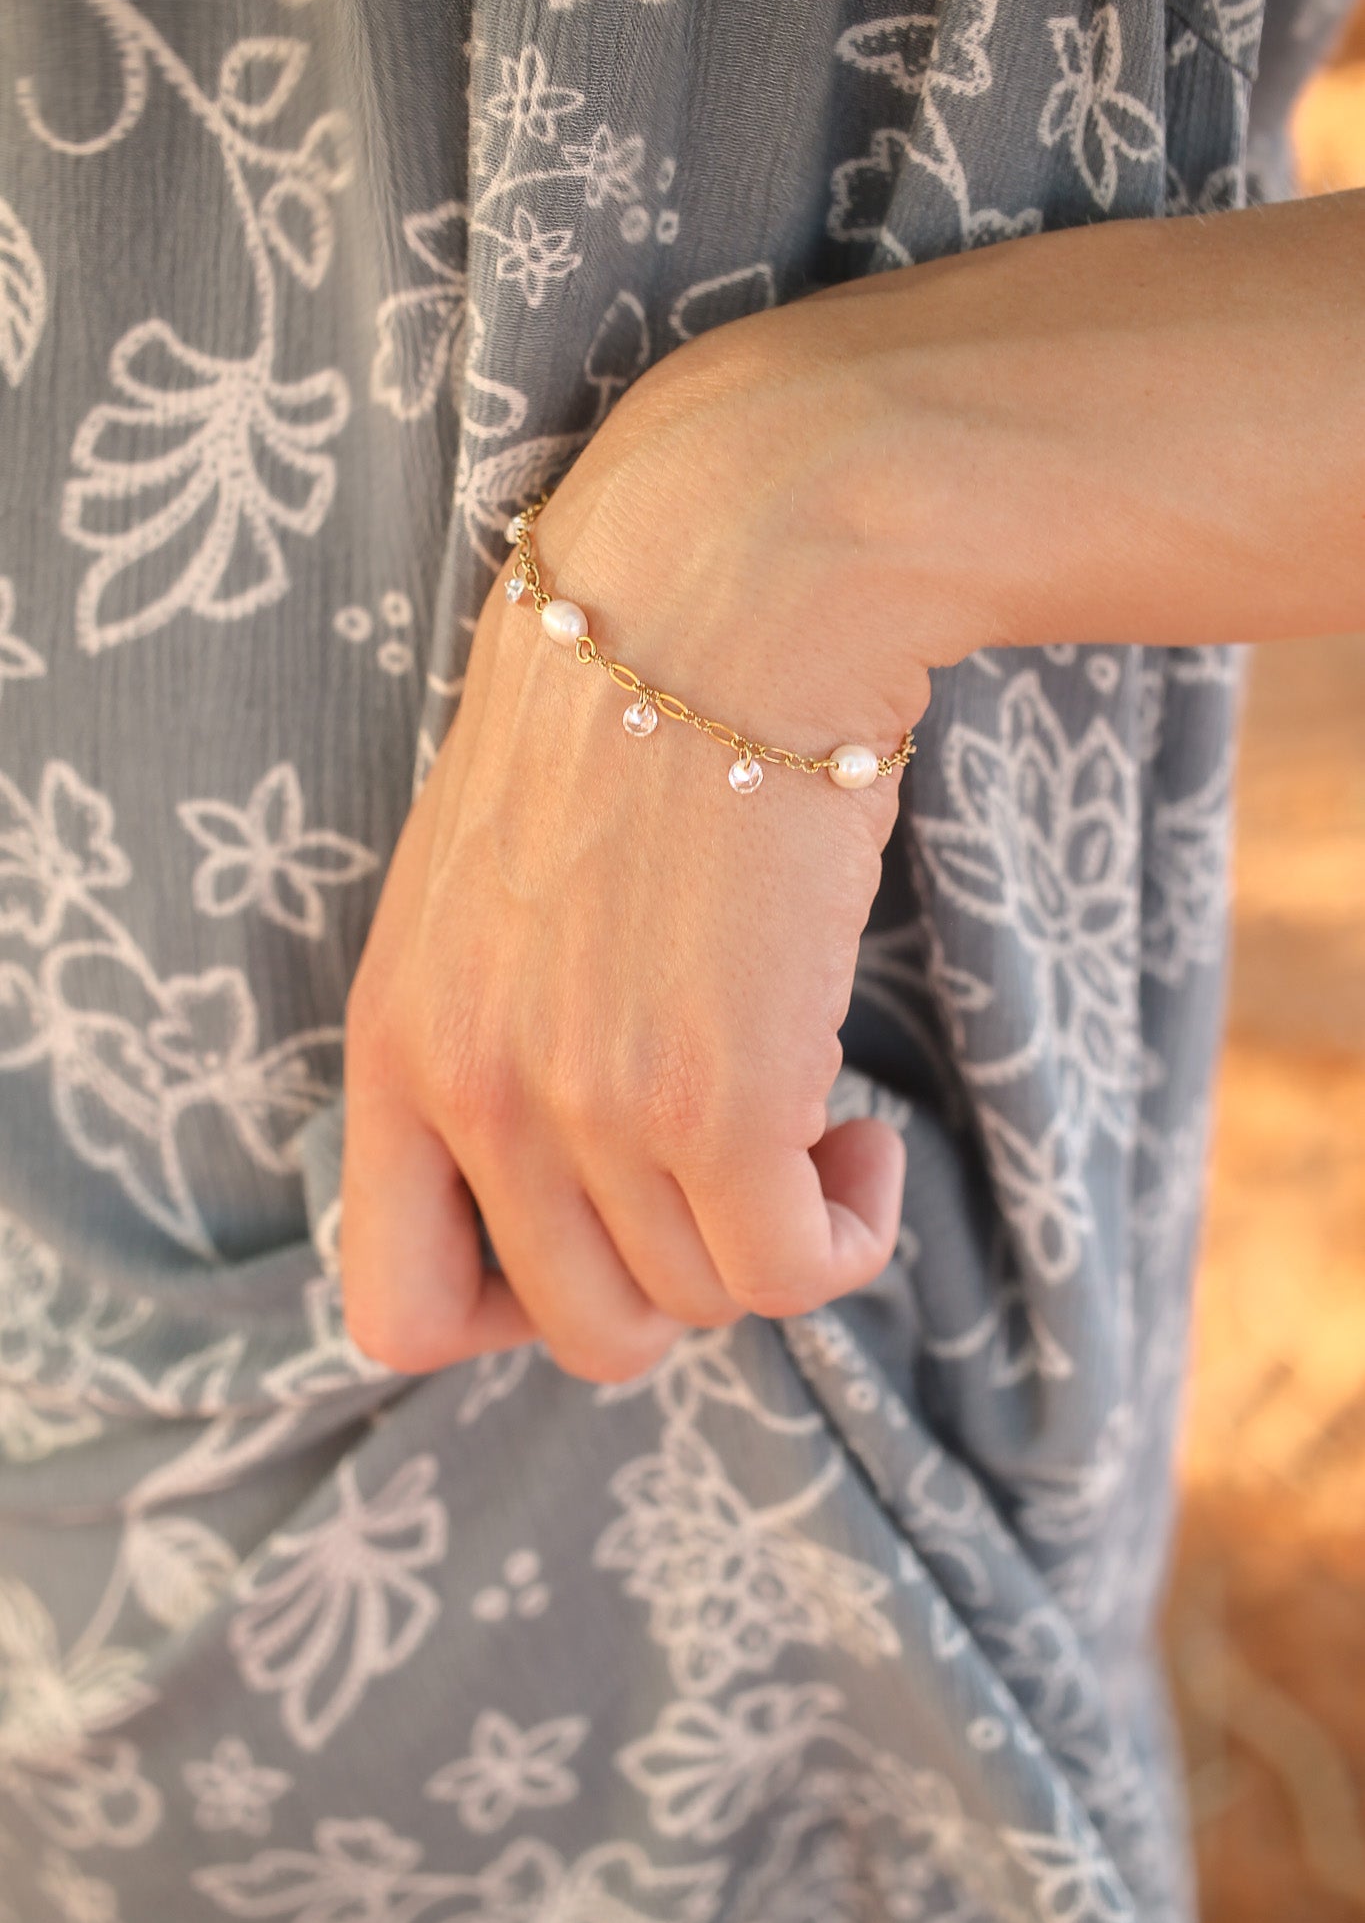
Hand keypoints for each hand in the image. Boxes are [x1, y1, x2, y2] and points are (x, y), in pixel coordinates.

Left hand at [339, 316, 939, 1381]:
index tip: (604, 1233)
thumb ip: (500, 1042)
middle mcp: (474, 1092)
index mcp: (395, 1042)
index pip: (398, 1307)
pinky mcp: (720, 1097)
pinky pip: (793, 1274)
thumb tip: (593, 1180)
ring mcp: (590, 1104)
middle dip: (681, 1280)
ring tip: (815, 1129)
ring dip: (777, 1239)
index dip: (509, 1314)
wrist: (724, 594)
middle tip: (736, 1176)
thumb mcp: (492, 897)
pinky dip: (849, 1236)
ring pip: (701, 1302)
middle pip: (586, 1328)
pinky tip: (865, 1141)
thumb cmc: (626, 719)